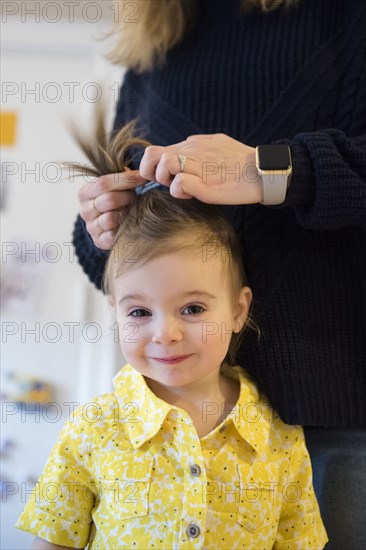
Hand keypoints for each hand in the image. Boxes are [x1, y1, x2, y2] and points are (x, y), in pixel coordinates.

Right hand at [78, 168, 146, 249]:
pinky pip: (113, 234)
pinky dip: (123, 229)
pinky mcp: (99, 241)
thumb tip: (141, 174)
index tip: (142, 178)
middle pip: (109, 199)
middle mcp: (84, 210)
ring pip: (111, 218)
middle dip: (127, 197)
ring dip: (126, 213)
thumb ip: (123, 178)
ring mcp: (91, 227)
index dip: (125, 179)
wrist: (110, 225)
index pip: (103, 183)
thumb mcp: (115, 186)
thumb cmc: (116, 200)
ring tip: (131, 210)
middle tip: (135, 197)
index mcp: (84, 193)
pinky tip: (127, 223)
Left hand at [139, 134, 262, 204]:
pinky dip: (181, 190)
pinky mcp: (205, 184)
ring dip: (168, 181)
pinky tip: (194, 193)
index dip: (148, 168)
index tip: (159, 180)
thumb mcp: (216, 144)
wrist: (262, 170)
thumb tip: (181, 148)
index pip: (153, 152)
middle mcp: (190, 151)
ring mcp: (197, 166)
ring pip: (164, 164)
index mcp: (190, 145)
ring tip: (185, 188)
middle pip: (151, 155)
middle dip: (152, 173)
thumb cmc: (240, 160)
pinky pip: (180, 182)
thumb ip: (196, 145)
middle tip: (169, 183)